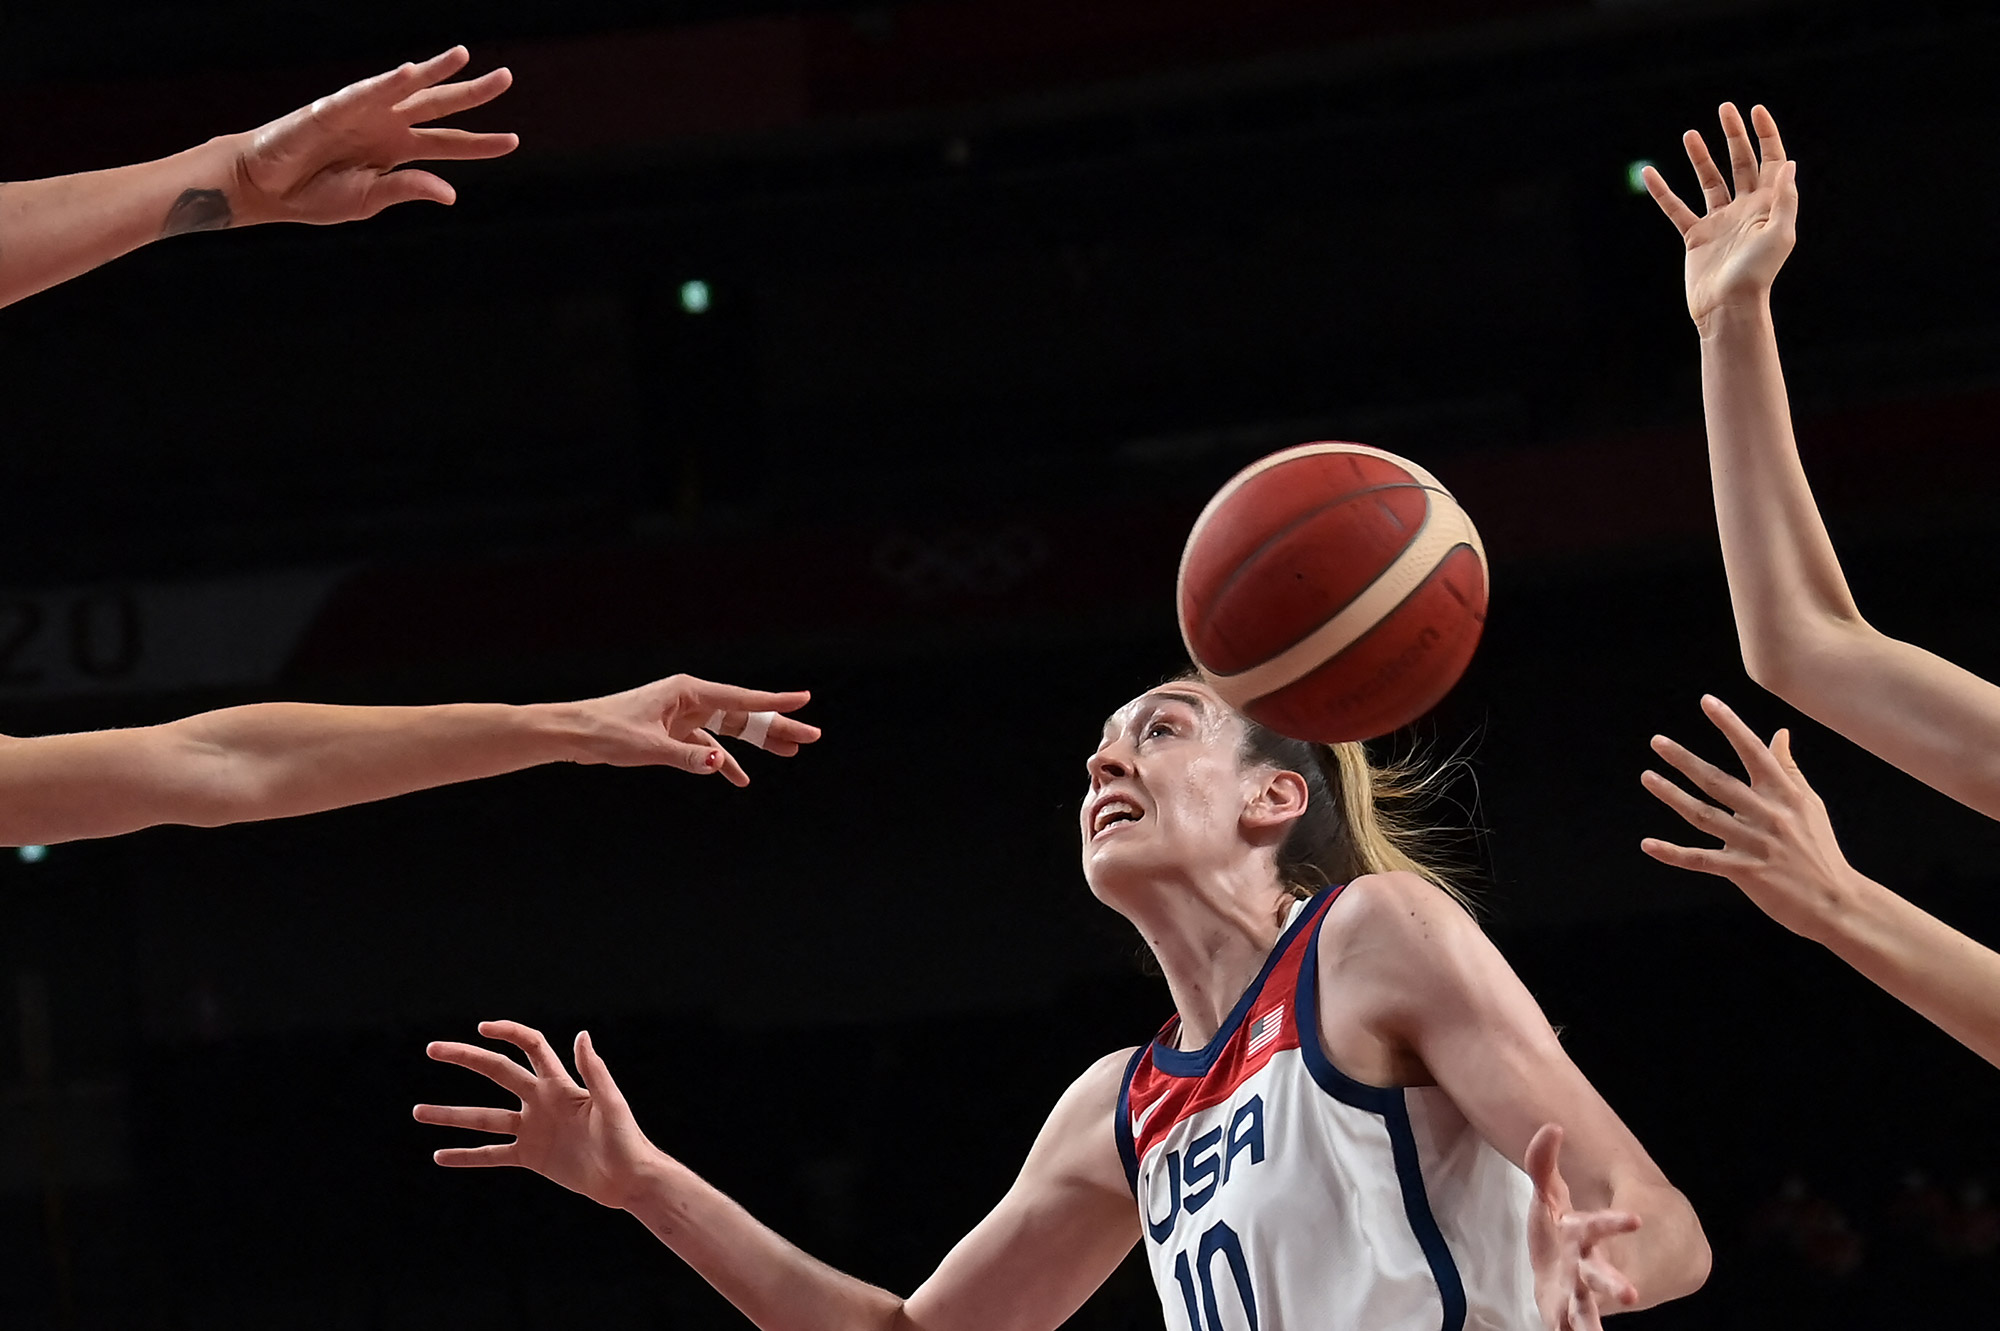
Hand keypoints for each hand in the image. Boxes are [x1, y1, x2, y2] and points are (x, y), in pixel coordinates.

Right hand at [228, 47, 517, 226]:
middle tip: (506, 78)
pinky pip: (366, 93)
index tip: (514, 140)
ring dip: (434, 70)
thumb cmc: (314, 195)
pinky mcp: (334, 107)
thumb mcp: (369, 200)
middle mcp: (387, 126)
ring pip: (407, 88)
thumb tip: (450, 193)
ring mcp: (363, 113)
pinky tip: (411, 72)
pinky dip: (388, 83)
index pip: (449, 145)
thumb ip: (407, 190)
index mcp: (398, 151)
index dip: (481, 143)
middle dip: (471, 92)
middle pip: (438, 106)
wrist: (264, 189)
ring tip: (463, 56)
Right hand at [418, 1021, 658, 1209]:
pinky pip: (492, 1155)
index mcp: (560, 1084)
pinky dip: (467, 1156)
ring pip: (485, 1118)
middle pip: (497, 1072)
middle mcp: (540, 1101)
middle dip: (466, 1058)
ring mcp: (532, 1129)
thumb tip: (581, 1035)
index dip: (509, 1032)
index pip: (530, 1047)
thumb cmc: (626, 1138)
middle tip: (432, 1049)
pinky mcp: (530, 1157)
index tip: (481, 1028)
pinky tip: (440, 1155)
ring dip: (452, 1114)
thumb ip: (594, 1072)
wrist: (627, 1179)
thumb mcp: (611, 1104)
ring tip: (417, 1112)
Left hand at [567, 674, 819, 786]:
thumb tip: (719, 765)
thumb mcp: (648, 748)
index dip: (775, 704)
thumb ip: (687, 757)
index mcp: (688, 692)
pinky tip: (740, 779)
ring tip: (789, 752)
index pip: (740, 699)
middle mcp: (690, 699)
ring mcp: (683, 715)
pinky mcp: (673, 732)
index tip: (804, 701)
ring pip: (729, 729)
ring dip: (756, 743)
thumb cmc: (606, 732)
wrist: (574, 734)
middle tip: (810, 737)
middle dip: (776, 726)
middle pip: (742, 714)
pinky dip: (723, 761)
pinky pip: (707, 746)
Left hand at [1527, 1124, 1641, 1329]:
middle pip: (1603, 1275)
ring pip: (1589, 1309)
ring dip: (1592, 1322)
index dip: (1616, 1222)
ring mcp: (1578, 1293)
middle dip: (1616, 1284)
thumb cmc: (1558, 1230)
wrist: (1562, 1269)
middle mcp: (1587, 1266)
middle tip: (1632, 1295)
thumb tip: (1552, 1127)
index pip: (1601, 1225)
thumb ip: (1543, 1162)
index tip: (1636, 1220)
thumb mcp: (1546, 1195)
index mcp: (1584, 1234)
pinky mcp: (1564, 1314)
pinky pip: (1569, 1327)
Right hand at [1640, 102, 1798, 327]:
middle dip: (1734, 136)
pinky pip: (1676, 209)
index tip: (1755, 111)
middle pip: (1741, 163)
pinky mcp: (1696, 236)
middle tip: (1725, 110)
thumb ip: (1783, 198)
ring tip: (1690, 134)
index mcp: (1768, 206)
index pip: (1771, 161)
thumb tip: (1787, 163)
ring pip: (1709, 181)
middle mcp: (1745, 209)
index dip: (1766, 135)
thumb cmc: (1757, 274)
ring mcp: (1719, 221)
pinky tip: (1651, 174)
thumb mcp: (1779, 234)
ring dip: (1701, 157)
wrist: (1729, 307)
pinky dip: (1663, 192)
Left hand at [1640, 695, 1859, 939]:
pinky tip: (1648, 844)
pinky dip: (1672, 853)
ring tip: (1647, 777)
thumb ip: (1789, 769)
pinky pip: (1701, 859)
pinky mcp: (1744, 872)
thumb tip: (1780, 732)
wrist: (1837, 901)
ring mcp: (1754, 844)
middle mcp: (1767, 814)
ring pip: (1703, 815)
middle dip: (1685, 760)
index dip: (1731, 725)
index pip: (1754, 751)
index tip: (1707, 702)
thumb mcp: (1810, 804)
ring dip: (1671, 795)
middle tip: (1657, 741)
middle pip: (1718, 781)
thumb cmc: (1820, 848)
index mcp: (1784, 794)